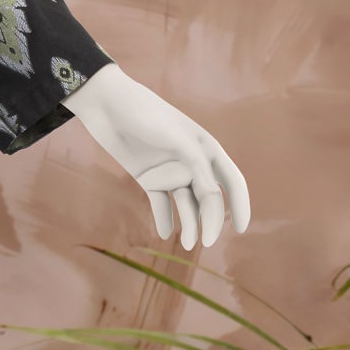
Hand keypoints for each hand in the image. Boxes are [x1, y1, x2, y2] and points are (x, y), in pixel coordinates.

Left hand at [62, 63, 250, 248]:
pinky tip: (166, 233)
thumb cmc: (146, 114)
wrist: (107, 104)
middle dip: (212, 220)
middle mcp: (192, 161)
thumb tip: (213, 198)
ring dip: (189, 224)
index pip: (231, 181)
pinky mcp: (148, 177)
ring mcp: (169, 171)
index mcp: (206, 148)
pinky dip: (165, 218)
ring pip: (186, 203)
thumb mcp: (178, 139)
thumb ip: (198, 167)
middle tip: (206, 243)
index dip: (240, 204)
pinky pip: (160, 203)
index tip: (242, 228)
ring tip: (186, 245)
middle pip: (209, 197)